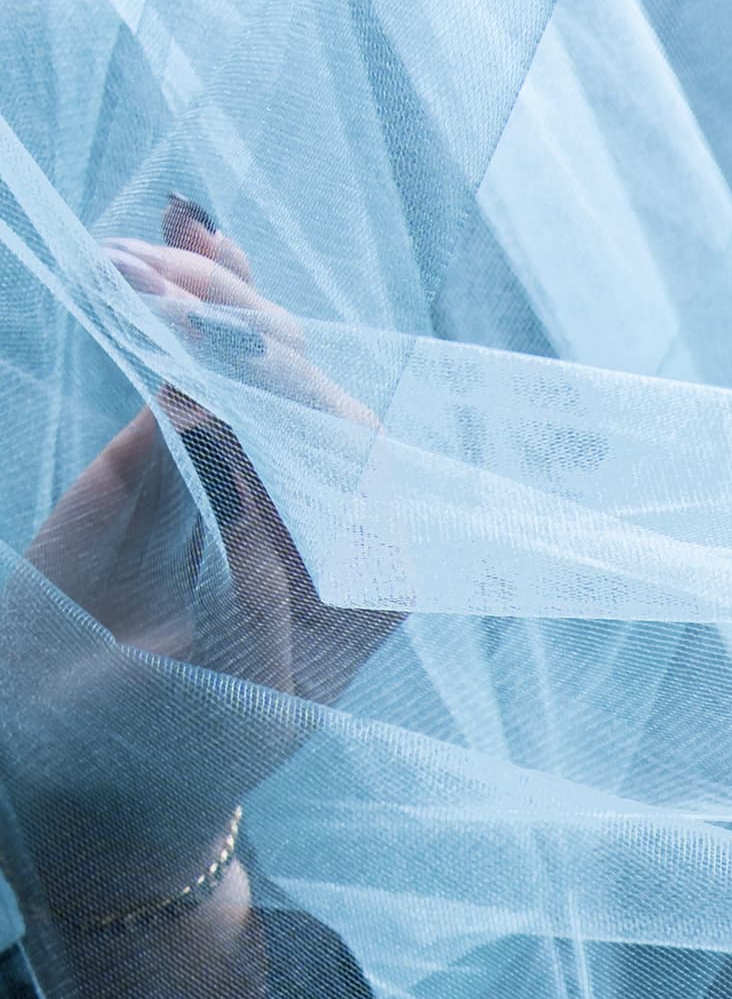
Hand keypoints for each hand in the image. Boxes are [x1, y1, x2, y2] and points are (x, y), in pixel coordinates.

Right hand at [3, 199, 398, 920]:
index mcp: (369, 579)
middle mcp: (328, 514)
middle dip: (247, 336)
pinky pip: (196, 366)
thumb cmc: (185, 744)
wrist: (94, 763)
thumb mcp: (227, 689)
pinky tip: (181, 234)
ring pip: (256, 368)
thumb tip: (222, 442)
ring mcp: (256, 472)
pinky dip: (189, 304)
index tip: (245, 357)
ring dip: (212, 300)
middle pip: (307, 398)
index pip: (355, 468)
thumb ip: (245, 581)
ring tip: (158, 248)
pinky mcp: (183, 449)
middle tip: (182, 288)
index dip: (300, 403)